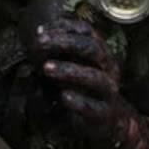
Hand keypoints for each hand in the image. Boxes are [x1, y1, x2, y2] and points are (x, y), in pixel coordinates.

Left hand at [34, 18, 148, 148]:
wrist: (108, 121)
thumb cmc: (85, 88)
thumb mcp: (74, 64)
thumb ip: (59, 50)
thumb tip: (39, 32)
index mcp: (101, 52)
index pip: (87, 32)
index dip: (64, 27)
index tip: (41, 31)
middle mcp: (107, 68)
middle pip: (92, 49)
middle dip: (65, 43)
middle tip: (40, 43)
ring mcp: (107, 91)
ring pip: (94, 77)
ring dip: (68, 70)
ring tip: (46, 68)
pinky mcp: (103, 113)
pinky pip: (93, 107)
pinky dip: (78, 101)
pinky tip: (63, 96)